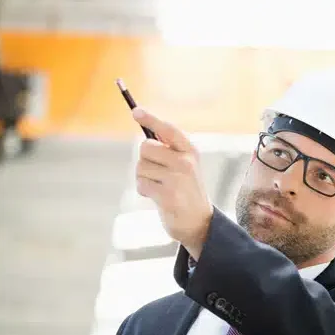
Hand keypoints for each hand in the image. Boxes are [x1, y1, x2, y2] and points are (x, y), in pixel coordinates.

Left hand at [132, 107, 213, 259]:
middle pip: (145, 147)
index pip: (167, 129)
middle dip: (145, 160)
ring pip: (140, 167)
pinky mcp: (167, 195)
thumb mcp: (184, 166)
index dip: (150, 118)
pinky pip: (141, 184)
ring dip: (143, 178)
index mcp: (190, 151)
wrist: (199, 222)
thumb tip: (143, 123)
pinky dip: (144, 191)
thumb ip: (167, 149)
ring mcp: (177, 178)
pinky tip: (157, 197)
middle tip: (157, 173)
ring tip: (160, 187)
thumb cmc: (185, 190)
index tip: (135, 111)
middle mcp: (185, 162)